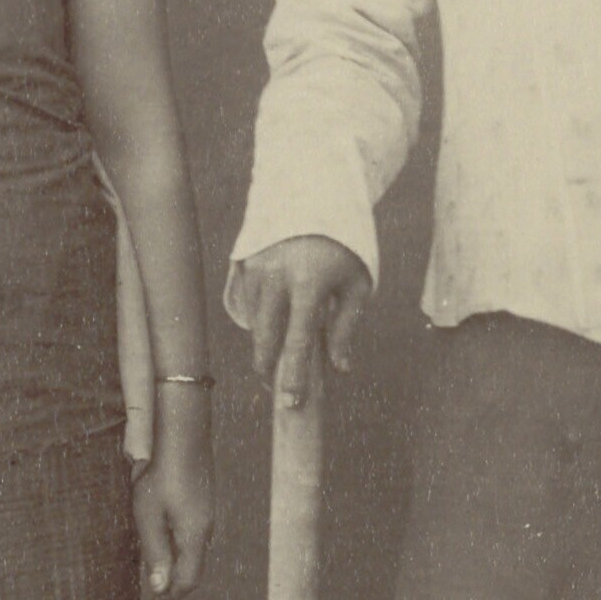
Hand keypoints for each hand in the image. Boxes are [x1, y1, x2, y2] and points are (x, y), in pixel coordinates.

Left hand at [132, 417, 213, 599]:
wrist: (183, 437)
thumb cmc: (161, 475)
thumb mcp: (149, 516)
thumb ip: (156, 553)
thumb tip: (161, 588)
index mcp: (195, 536)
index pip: (188, 581)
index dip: (171, 597)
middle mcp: (207, 529)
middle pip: (195, 569)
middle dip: (175, 585)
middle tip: (154, 594)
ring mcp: (208, 515)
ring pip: (195, 552)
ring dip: (177, 565)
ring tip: (156, 569)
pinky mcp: (204, 504)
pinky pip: (194, 536)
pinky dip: (180, 547)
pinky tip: (164, 539)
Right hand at [234, 236, 371, 406]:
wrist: (317, 197)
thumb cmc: (345, 247)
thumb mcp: (356, 285)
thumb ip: (345, 328)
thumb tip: (339, 369)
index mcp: (308, 283)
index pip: (296, 341)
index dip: (292, 377)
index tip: (289, 403)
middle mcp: (275, 277)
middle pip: (265, 338)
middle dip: (269, 368)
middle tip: (278, 388)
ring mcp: (255, 269)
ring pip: (255, 323)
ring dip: (265, 343)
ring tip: (280, 356)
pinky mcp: (244, 264)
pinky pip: (249, 304)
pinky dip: (261, 319)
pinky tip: (275, 322)